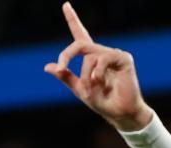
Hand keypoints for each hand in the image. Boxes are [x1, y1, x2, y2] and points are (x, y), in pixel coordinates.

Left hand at [44, 2, 153, 130]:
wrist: (120, 113)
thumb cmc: (103, 102)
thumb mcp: (80, 89)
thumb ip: (66, 77)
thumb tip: (47, 67)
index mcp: (91, 58)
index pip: (80, 35)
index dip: (73, 19)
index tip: (65, 4)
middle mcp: (102, 52)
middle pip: (79, 44)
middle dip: (67, 55)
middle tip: (63, 69)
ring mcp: (113, 54)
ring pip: (89, 56)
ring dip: (86, 76)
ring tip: (93, 88)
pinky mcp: (123, 58)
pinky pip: (102, 59)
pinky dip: (97, 73)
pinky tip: (100, 82)